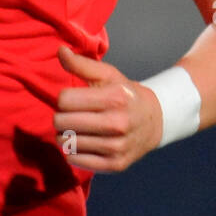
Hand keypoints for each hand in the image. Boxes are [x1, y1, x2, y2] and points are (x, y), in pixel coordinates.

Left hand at [53, 46, 162, 172]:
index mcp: (115, 98)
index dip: (63, 99)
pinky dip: (72, 152)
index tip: (73, 100)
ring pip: (67, 143)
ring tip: (76, 129)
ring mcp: (116, 147)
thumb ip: (82, 64)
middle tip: (72, 115)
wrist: (155, 121)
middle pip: (62, 122)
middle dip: (61, 117)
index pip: (64, 100)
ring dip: (65, 136)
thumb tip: (60, 51)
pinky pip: (76, 160)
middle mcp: (117, 124)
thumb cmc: (125, 95)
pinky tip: (82, 143)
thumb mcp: (108, 75)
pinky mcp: (115, 164)